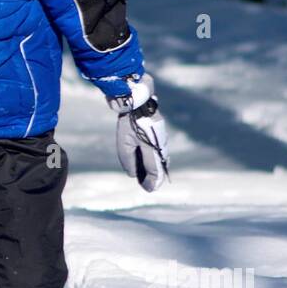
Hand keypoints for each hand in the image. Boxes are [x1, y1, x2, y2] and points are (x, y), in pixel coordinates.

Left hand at [107, 73, 169, 192]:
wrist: (137, 98)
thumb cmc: (129, 121)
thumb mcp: (124, 144)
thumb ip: (129, 161)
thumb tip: (132, 174)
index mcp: (154, 149)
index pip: (154, 171)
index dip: (150, 182)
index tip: (147, 189)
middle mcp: (161, 145)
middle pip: (160, 166)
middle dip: (154, 177)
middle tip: (149, 186)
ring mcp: (161, 137)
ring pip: (161, 158)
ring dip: (155, 167)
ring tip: (147, 175)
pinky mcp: (159, 131)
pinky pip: (159, 149)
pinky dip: (155, 157)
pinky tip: (148, 159)